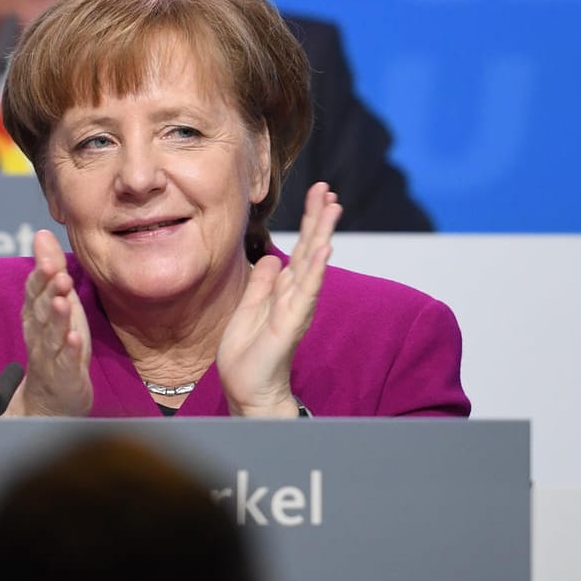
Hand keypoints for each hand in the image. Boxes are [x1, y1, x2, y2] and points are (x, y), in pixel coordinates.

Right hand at [5, 229, 91, 416]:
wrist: (52, 399)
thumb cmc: (58, 343)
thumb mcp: (57, 303)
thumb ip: (49, 270)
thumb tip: (42, 232)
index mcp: (36, 315)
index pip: (33, 292)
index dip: (39, 276)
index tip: (48, 258)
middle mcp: (38, 333)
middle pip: (40, 310)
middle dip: (47, 290)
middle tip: (56, 272)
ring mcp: (49, 356)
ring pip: (50, 335)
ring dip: (56, 317)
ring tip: (63, 301)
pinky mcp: (64, 377)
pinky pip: (65, 362)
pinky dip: (69, 350)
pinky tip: (74, 338)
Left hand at [218, 182, 342, 417]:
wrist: (247, 390)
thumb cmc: (249, 355)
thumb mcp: (249, 308)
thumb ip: (262, 284)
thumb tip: (271, 259)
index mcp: (284, 290)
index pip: (300, 248)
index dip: (308, 221)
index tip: (318, 193)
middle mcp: (295, 295)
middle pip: (310, 249)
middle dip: (318, 219)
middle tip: (328, 190)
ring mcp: (296, 308)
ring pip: (313, 265)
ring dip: (322, 235)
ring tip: (332, 208)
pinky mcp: (291, 324)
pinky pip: (307, 293)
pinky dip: (317, 270)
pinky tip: (325, 250)